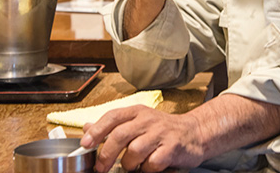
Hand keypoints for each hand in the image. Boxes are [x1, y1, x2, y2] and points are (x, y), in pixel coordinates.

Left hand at [81, 105, 204, 172]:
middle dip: (107, 154)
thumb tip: (87, 127)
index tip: (85, 143)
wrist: (194, 133)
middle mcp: (148, 120)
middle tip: (101, 167)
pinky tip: (150, 166)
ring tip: (134, 165)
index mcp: (137, 112)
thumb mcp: (138, 122)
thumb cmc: (162, 130)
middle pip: (120, 135)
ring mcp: (161, 133)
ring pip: (134, 151)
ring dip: (129, 164)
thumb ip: (113, 125)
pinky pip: (152, 163)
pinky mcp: (172, 147)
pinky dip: (147, 169)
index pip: (113, 116)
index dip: (97, 130)